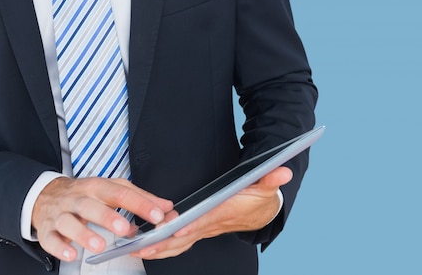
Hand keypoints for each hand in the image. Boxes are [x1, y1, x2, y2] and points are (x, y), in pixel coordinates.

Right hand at [32, 177, 172, 261]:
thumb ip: (139, 198)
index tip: (158, 216)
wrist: (46, 195)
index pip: (120, 193)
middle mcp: (78, 198)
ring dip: (84, 234)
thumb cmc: (85, 194)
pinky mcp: (47, 230)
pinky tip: (72, 254)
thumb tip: (166, 207)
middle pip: (91, 205)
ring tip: (100, 246)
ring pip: (69, 222)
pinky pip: (50, 239)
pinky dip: (60, 247)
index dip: (140, 204)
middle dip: (108, 217)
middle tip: (126, 229)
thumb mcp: (111, 189)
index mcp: (96, 187)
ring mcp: (61, 214)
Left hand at [131, 166, 292, 259]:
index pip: (207, 218)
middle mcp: (212, 224)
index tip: (177, 227)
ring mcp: (204, 230)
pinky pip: (179, 243)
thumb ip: (271, 178)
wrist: (262, 213)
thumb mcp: (267, 185)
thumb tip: (282, 171)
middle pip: (187, 235)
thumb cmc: (260, 198)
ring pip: (180, 243)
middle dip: (166, 242)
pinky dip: (163, 248)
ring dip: (160, 248)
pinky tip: (146, 250)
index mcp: (225, 211)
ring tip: (138, 250)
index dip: (193, 223)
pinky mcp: (199, 231)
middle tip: (146, 245)